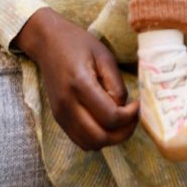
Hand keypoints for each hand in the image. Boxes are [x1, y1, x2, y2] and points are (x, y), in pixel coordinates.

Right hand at [13, 7, 138, 150]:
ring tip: (121, 120)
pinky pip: (80, 140)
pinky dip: (97, 138)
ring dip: (110, 138)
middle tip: (133, 117)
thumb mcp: (104, 56)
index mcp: (80, 84)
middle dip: (122, 133)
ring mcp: (60, 115)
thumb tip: (124, 108)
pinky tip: (106, 122)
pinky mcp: (59, 118)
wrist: (48, 43)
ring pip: (90, 144)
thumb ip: (116, 84)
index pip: (110, 117)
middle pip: (100, 138)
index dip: (129, 116)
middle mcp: (67, 105)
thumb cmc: (78, 44)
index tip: (137, 104)